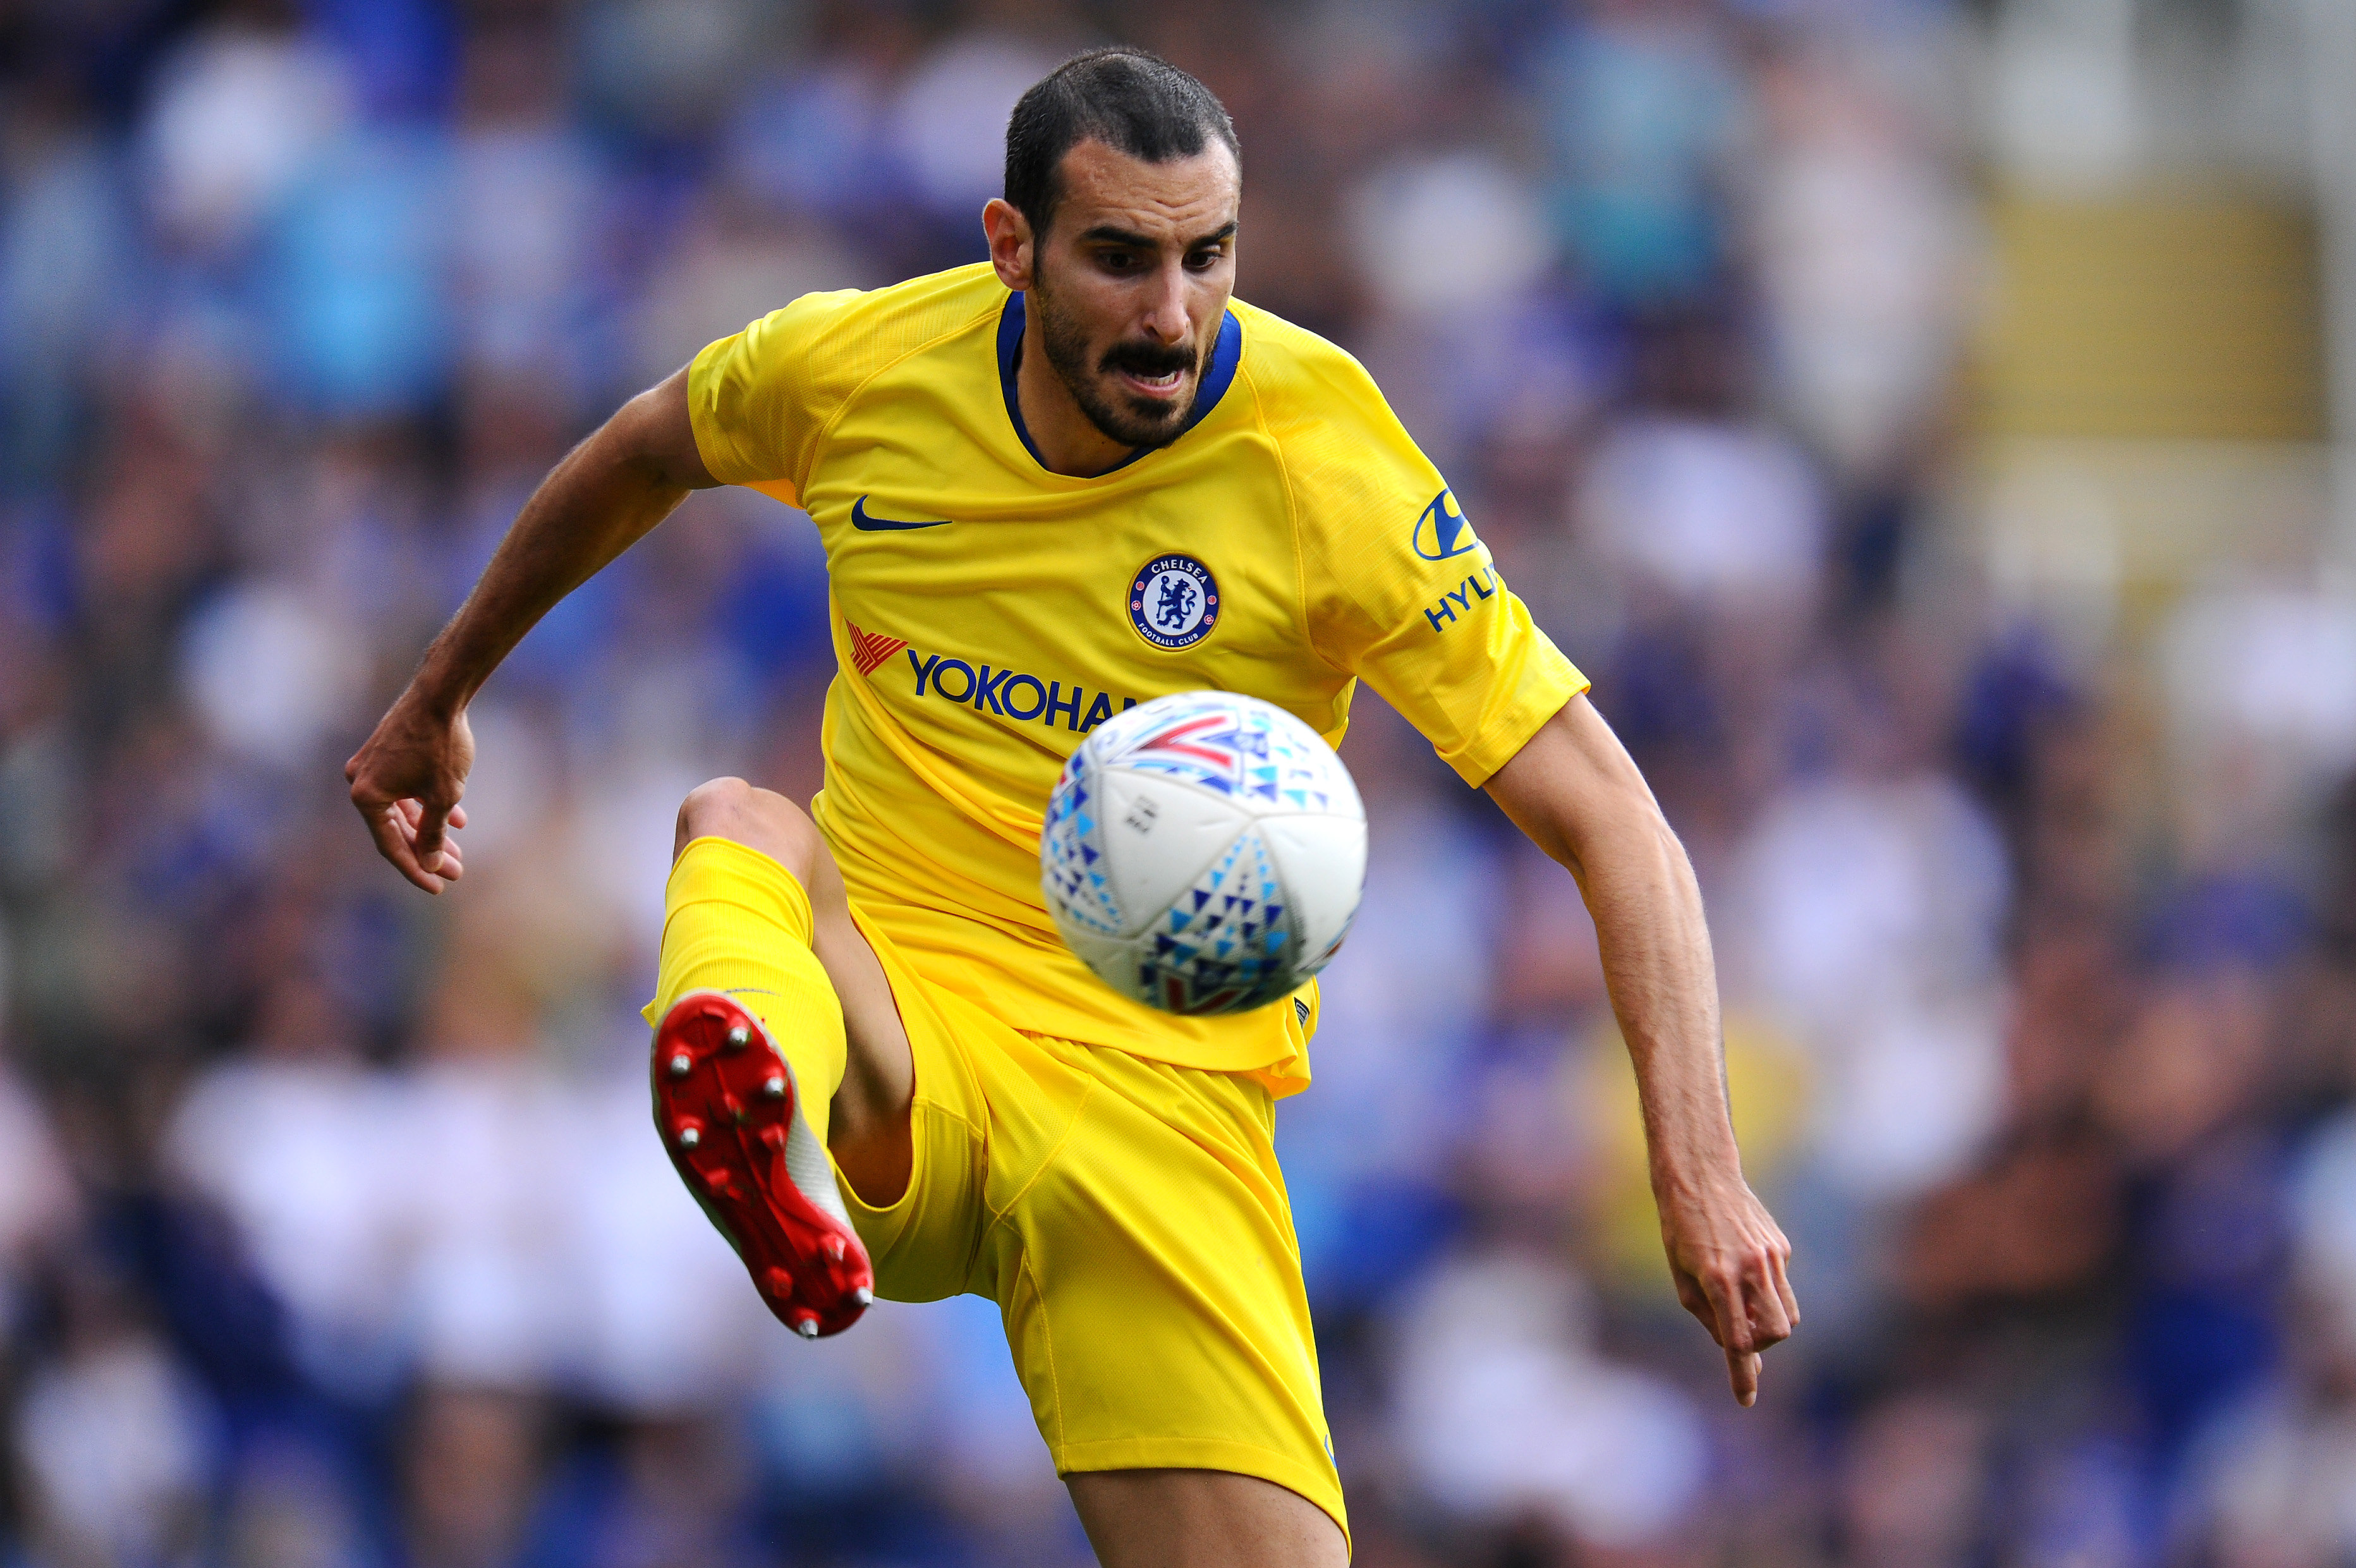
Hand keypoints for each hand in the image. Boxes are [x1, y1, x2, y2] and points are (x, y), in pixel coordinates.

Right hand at [345, 691, 474, 893]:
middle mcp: (360, 781)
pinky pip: (405, 789)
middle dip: (428, 852)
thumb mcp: (443, 797)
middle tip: (456, 872)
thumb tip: (430, 864)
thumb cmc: (440, 745)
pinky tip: (457, 819)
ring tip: (458, 851)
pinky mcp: (386, 753)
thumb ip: (433, 834)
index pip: (390, 845)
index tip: (439, 886)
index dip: (416, 869)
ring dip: (430, 830)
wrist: (440, 694)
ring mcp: (371, 766)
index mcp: (366, 796)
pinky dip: (428, 804)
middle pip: (396, 830)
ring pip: (403, 810)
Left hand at [1658, 1173, 1797, 1406]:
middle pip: (1777, 1332)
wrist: (1699, 1175)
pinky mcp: (1780, 1246)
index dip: (1742, 1376)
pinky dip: (1766, 1290)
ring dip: (1769, 1322)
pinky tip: (1742, 1264)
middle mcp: (1750, 1268)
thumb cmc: (1680, 1230)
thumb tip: (1741, 1352)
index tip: (1746, 1400)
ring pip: (1789, 1313)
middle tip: (1739, 1335)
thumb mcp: (1682, 1278)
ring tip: (1741, 1304)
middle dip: (1762, 1345)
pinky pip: (1781, 1284)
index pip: (1738, 1341)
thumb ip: (1710, 1318)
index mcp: (1718, 1279)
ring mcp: (1770, 1256)